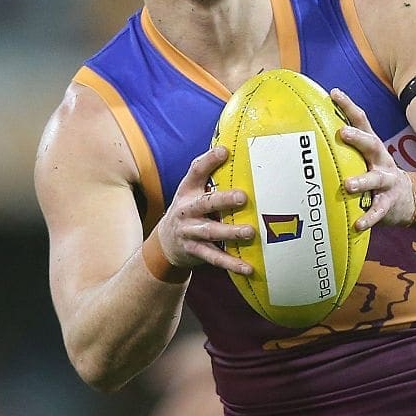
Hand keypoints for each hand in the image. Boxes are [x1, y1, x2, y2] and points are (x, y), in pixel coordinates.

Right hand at [157, 146, 254, 274]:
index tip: (225, 151)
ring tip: (250, 232)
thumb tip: (234, 147)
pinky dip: (232, 264)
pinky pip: (215, 258)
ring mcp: (189, 232)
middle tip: (243, 197)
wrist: (165, 242)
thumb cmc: (190, 209)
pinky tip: (249, 268)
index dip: (209, 160)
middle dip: (223, 200)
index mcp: (188, 191)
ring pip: (210, 232)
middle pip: (205, 204)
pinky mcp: (195, 252)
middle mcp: (186, 210)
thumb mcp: (193, 190)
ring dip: (230, 233)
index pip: (195, 171)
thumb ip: (210, 175)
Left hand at [330, 88, 415, 230]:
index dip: (349, 106)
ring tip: (348, 186)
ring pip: (376, 179)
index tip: (334, 93)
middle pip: (372, 144)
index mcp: (372, 147)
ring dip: (362, 181)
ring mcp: (387, 181)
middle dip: (358, 138)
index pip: (361, 121)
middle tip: (342, 132)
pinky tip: (358, 224)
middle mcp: (381, 160)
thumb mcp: (364, 157)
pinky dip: (369, 217)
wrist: (410, 198)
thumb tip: (309, 132)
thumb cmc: (376, 174)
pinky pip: (379, 210)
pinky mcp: (389, 203)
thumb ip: (344, 148)